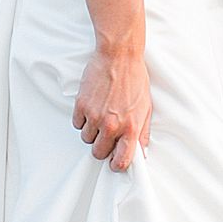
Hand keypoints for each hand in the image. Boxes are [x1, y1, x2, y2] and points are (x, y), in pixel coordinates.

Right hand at [73, 49, 151, 171]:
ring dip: (92, 131)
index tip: (114, 162)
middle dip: (102, 146)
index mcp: (131, 127)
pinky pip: (77, 124)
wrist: (118, 56)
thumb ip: (142, 133)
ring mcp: (95, 116)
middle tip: (106, 134)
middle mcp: (112, 125)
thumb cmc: (134, 79)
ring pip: (86, 139)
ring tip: (100, 115)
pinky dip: (82, 119)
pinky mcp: (81, 106)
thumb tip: (141, 152)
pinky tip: (92, 106)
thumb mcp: (146, 108)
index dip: (117, 164)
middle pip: (99, 153)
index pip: (122, 161)